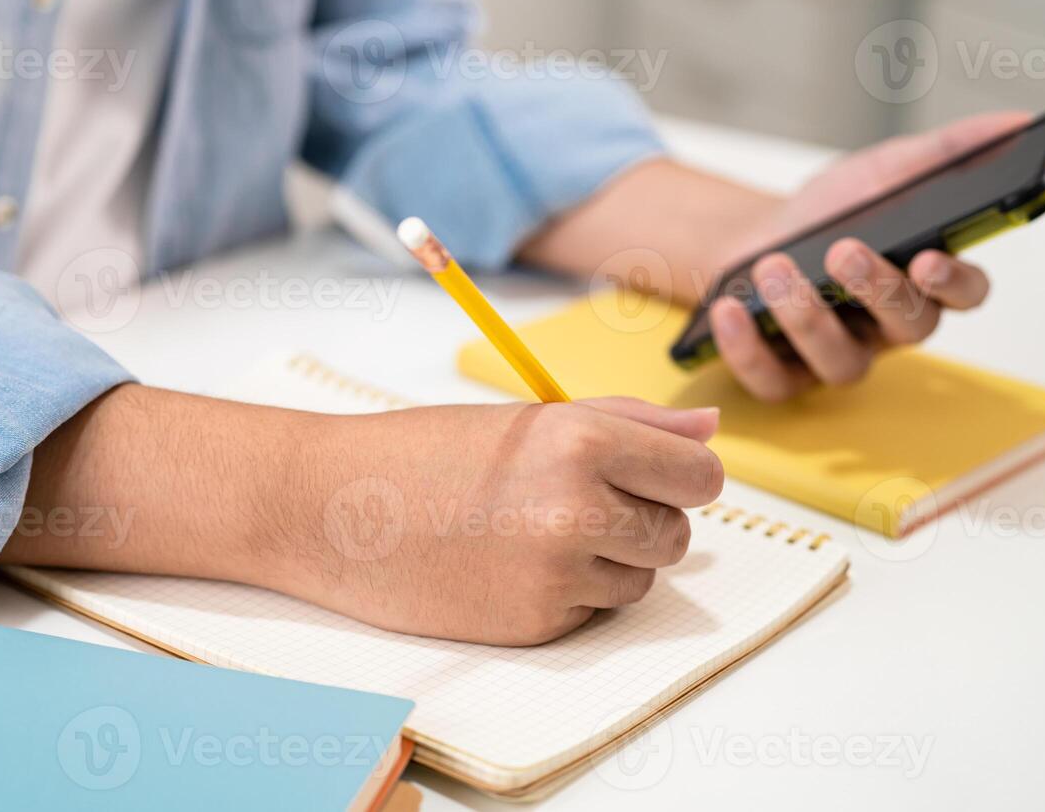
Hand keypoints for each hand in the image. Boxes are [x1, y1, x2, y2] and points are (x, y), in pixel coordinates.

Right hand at [282, 398, 722, 645]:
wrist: (332, 508)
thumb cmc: (427, 452)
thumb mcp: (530, 420)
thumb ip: (630, 423)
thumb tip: (712, 430)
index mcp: (583, 439)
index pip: (699, 477)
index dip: (681, 479)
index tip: (653, 479)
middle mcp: (578, 507)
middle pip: (677, 534)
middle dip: (641, 521)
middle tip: (574, 502)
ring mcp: (556, 573)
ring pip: (639, 580)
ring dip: (606, 562)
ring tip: (533, 533)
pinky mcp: (534, 624)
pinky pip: (591, 613)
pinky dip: (566, 596)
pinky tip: (508, 566)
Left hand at [709, 112, 1029, 401]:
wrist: (753, 237)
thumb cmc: (830, 213)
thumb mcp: (882, 170)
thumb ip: (947, 151)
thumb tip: (1019, 121)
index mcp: (925, 280)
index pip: (966, 294)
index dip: (954, 283)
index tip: (927, 258)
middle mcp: (890, 328)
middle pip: (909, 327)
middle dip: (876, 289)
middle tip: (840, 249)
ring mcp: (838, 357)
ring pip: (842, 363)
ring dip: (806, 316)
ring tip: (772, 267)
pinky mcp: (785, 377)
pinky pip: (774, 381)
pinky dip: (747, 348)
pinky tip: (728, 309)